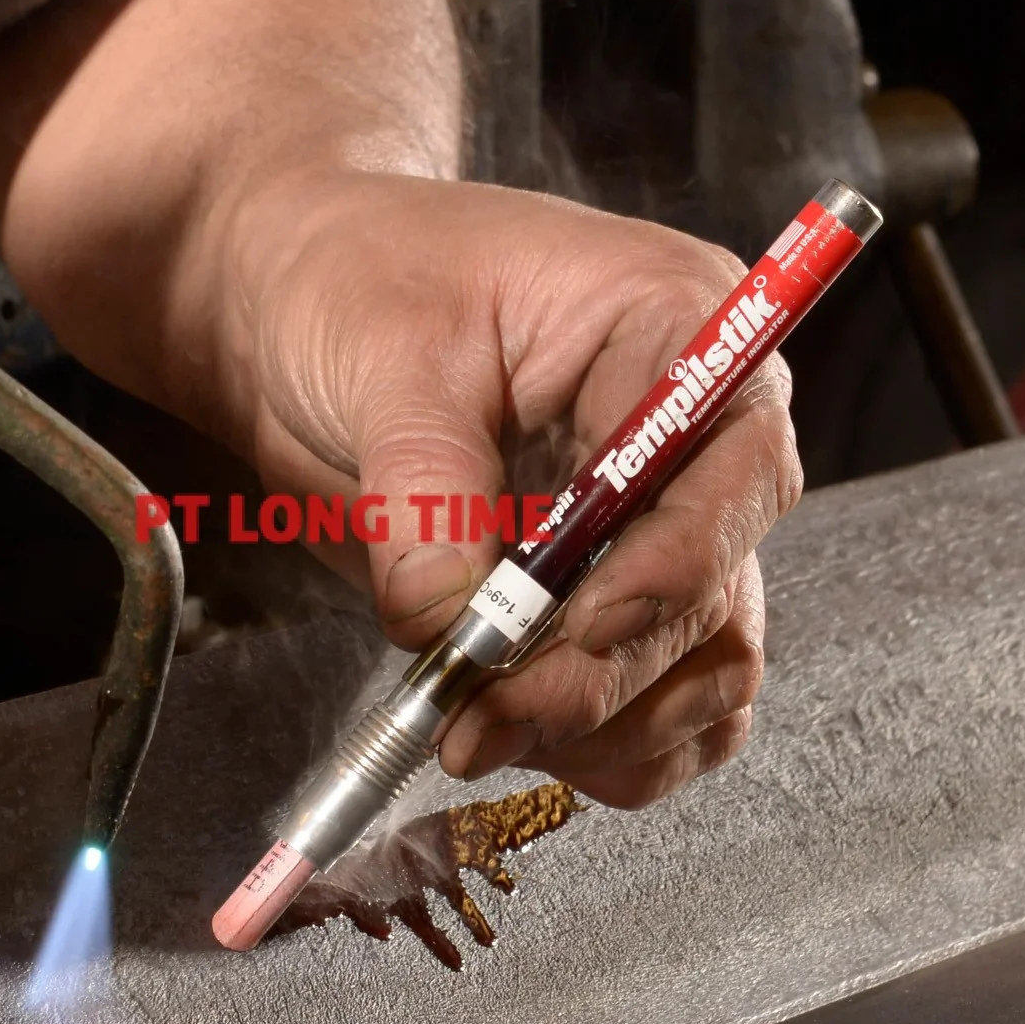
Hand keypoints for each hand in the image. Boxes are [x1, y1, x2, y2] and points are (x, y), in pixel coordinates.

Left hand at [0, 0, 795, 808]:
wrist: (293, 311)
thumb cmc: (354, 280)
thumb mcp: (386, 356)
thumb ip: (428, 493)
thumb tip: (454, 625)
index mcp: (671, 329)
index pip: (731, 461)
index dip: (675, 560)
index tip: (579, 626)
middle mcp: (686, 437)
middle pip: (715, 587)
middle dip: (605, 670)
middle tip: (492, 717)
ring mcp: (646, 526)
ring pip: (700, 665)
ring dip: (606, 726)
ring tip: (481, 735)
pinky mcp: (594, 594)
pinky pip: (651, 695)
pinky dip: (602, 743)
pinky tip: (520, 743)